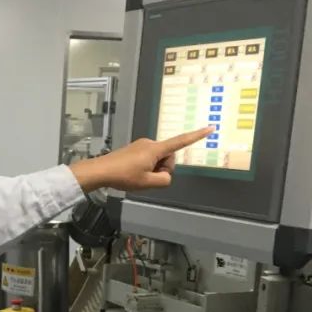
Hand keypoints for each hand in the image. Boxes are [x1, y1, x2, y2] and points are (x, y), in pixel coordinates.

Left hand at [70, 127, 213, 192]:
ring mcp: (142, 145)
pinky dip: (145, 168)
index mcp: (156, 149)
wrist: (100, 171)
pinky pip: (148, 160)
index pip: (181, 142)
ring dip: (152, 170)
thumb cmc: (123, 176)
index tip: (210, 128)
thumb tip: (165, 176)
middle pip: (167, 158)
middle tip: (146, 178)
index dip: (197, 136)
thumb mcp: (148, 183)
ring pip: (157, 160)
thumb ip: (164, 180)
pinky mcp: (135, 149)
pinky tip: (132, 174)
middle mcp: (150, 143)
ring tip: (137, 176)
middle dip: (162, 169)